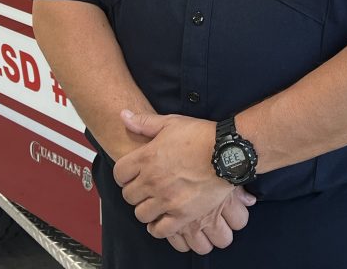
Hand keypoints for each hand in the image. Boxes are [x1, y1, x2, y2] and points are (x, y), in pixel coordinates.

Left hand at [113, 111, 255, 240]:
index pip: (119, 174)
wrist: (227, 152)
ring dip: (146, 209)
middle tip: (146, 188)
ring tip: (155, 203)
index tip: (132, 175)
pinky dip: (158, 227)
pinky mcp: (182, 214)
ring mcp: (167, 199)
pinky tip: (162, 219)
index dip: (124, 175)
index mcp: (146, 158)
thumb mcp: (170, 122)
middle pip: (128, 196)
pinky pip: (160, 230)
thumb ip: (144, 122)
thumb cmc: (200, 135)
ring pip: (141, 214)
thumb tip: (123, 115)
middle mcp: (152, 181)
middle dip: (135, 191)